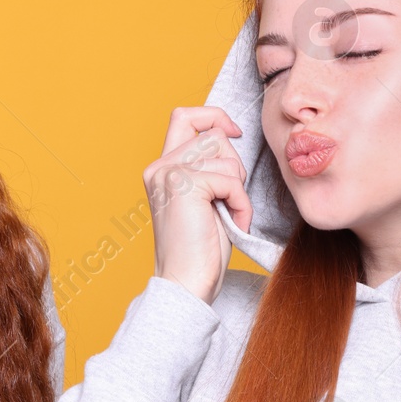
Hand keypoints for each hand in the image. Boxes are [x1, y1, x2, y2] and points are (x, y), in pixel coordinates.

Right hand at [144, 106, 252, 305]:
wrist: (186, 285)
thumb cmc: (200, 250)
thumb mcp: (205, 199)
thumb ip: (208, 167)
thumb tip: (229, 136)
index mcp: (161, 168)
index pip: (184, 116)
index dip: (214, 116)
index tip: (234, 133)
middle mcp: (159, 166)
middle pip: (214, 136)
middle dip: (234, 166)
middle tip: (228, 201)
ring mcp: (169, 174)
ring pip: (225, 156)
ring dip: (238, 188)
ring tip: (228, 215)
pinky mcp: (184, 185)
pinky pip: (231, 180)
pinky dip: (240, 203)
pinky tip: (232, 223)